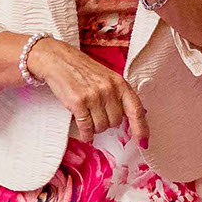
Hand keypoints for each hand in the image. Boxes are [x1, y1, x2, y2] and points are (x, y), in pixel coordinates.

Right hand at [25, 37, 148, 149]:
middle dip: (107, 123)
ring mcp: (94, 96)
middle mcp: (109, 89)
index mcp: (119, 82)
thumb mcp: (107, 77)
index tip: (143, 142)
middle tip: (98, 114)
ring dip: (95, 127)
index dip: (141, 128)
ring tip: (89, 116)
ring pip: (102, 127)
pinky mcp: (78, 102)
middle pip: (116, 122)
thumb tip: (130, 119)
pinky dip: (86, 134)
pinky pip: (87, 128)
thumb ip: (119, 95)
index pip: (136, 110)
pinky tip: (85, 132)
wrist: (58, 60)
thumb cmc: (82, 69)